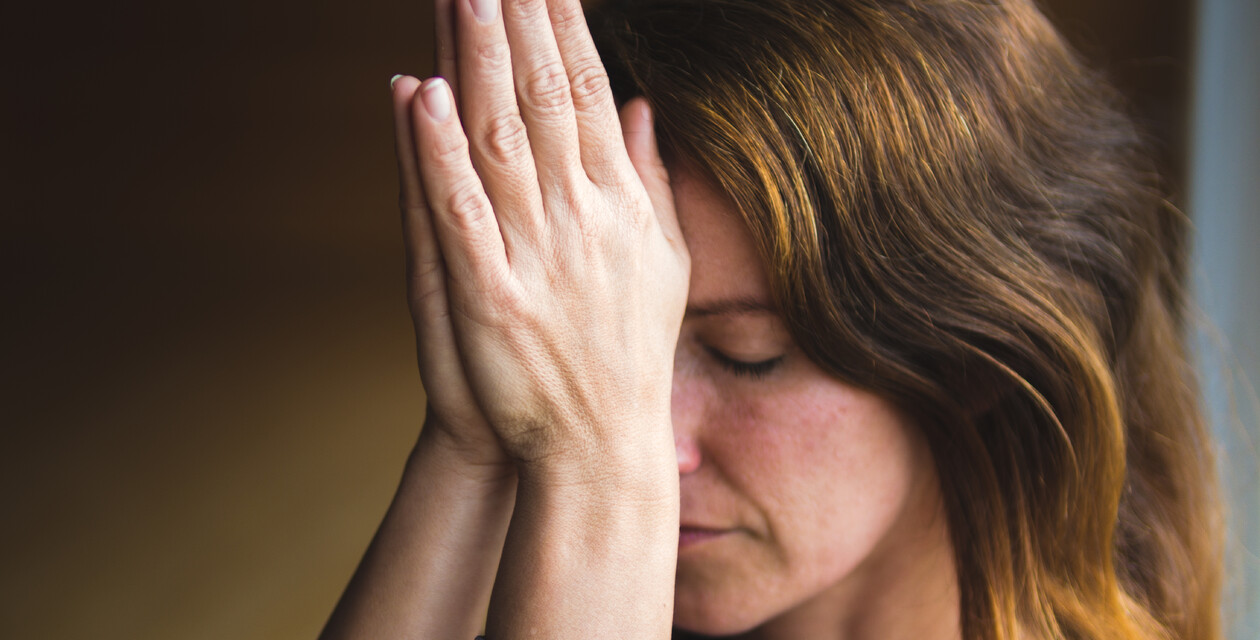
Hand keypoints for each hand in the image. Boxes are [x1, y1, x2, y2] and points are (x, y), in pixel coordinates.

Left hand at [404, 0, 688, 470]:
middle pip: (545, 100)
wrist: (604, 443)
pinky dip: (439, 156)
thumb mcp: (663, 262)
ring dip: (477, 65)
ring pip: (501, 139)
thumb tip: (644, 109)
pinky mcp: (491, 295)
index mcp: (620, 203)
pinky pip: (461, 214)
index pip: (592, 93)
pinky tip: (420, 99)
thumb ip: (650, 181)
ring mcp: (535, 255)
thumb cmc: (628, 351)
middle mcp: (582, 217)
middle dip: (518, 22)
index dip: (565, 27)